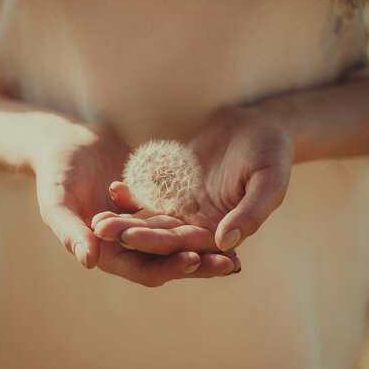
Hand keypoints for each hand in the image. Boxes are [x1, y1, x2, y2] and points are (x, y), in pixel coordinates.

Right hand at [32, 117, 237, 285]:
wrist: (66, 143)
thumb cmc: (55, 173)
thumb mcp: (57, 201)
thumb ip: (71, 231)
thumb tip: (89, 261)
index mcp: (105, 253)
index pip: (143, 269)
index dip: (168, 268)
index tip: (194, 260)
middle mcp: (126, 246)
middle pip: (167, 261)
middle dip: (199, 264)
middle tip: (231, 264)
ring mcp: (141, 227)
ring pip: (178, 243)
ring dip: (205, 247)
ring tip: (237, 250)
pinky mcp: (152, 208)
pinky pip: (180, 217)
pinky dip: (199, 221)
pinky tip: (227, 218)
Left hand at [92, 105, 293, 253]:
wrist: (260, 125)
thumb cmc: (272, 153)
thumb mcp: (270, 182)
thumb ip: (251, 213)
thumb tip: (225, 243)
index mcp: (224, 230)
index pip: (186, 243)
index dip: (157, 242)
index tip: (128, 238)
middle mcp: (202, 225)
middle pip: (162, 234)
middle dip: (131, 233)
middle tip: (100, 230)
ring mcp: (188, 208)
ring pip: (152, 219)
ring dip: (126, 220)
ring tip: (96, 219)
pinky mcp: (178, 190)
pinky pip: (154, 196)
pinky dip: (135, 196)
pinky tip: (113, 190)